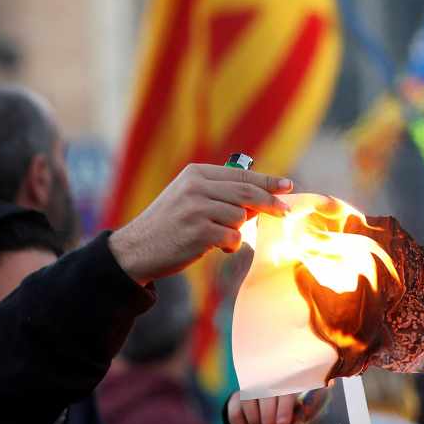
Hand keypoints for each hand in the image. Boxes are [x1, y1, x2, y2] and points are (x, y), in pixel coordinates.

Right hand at [108, 164, 292, 283]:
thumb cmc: (169, 226)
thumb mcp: (189, 198)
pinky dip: (230, 245)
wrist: (136, 249)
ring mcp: (197, 208)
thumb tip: (260, 198)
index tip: (287, 186)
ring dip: (237, 231)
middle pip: (247, 193)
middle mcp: (196, 187)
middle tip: (285, 212)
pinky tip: (215, 247)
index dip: (268, 181)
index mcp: (196, 174)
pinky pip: (233, 237)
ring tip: (218, 238)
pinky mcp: (199, 231)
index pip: (241, 175)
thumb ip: (220, 194)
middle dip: (270, 203)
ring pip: (240, 217)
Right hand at [228, 391, 299, 423]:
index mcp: (286, 384)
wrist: (268, 411)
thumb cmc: (287, 413)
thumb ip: (295, 418)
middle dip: (267, 418)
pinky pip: (235, 414)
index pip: (284, 392)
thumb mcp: (294, 413)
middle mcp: (266, 382)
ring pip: (247, 402)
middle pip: (264, 396)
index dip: (284, 408)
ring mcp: (249, 389)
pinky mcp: (235, 399)